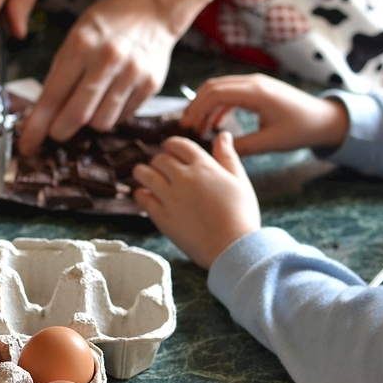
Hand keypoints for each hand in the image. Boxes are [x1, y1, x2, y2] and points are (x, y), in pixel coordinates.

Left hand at [17, 0, 175, 154]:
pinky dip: (111, 114)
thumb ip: (58, 75)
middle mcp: (108, 59)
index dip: (38, 125)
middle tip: (56, 132)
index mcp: (82, 45)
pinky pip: (122, 117)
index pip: (53, 95)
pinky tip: (110, 97)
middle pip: (78, 115)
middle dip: (60, 131)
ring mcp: (132, 73)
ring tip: (89, 105)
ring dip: (89, 122)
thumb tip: (40, 116)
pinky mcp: (150, 84)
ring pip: (102, 123)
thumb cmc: (106, 25)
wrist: (151, 10)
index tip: (27, 145)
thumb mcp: (75, 38)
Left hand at [133, 132, 260, 268]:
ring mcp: (170, 197)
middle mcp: (183, 178)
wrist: (232, 247)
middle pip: (160, 159)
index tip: (170, 149)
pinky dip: (140, 194)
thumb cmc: (241, 215)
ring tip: (143, 174)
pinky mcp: (161, 216)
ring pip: (145, 174)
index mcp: (203, 166)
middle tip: (160, 166)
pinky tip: (144, 194)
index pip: (179, 145)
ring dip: (142, 172)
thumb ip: (228, 157)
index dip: (172, 145)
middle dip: (159, 160)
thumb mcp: (239, 181)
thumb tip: (223, 135)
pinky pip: (142, 199)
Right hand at [178, 74, 349, 155]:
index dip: (196, 109)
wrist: (324, 119)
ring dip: (205, 105)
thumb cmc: (301, 130)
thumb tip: (216, 151)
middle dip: (195, 105)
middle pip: (213, 87)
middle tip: (186, 127)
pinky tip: (214, 123)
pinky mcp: (258, 89)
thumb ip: (242, 147)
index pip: (215, 93)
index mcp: (256, 92)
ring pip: (220, 88)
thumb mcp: (270, 142)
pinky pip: (231, 93)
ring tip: (197, 126)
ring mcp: (256, 83)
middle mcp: (254, 82)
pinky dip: (218, 106)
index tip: (186, 126)